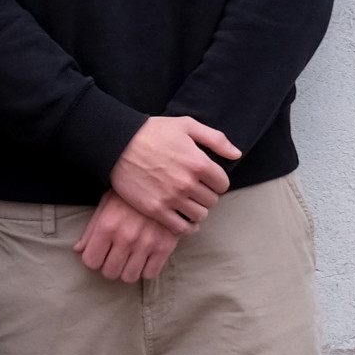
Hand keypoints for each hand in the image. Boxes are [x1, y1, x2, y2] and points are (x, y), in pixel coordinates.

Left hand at [75, 197, 189, 284]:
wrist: (166, 182)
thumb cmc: (131, 193)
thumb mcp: (106, 204)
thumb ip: (91, 229)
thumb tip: (78, 250)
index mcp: (107, 225)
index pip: (91, 261)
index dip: (94, 258)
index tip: (100, 253)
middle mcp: (125, 237)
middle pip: (109, 272)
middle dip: (110, 266)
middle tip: (116, 256)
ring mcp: (146, 243)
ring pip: (129, 277)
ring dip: (128, 270)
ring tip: (131, 259)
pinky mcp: (165, 247)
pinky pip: (150, 274)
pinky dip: (146, 269)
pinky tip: (146, 258)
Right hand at [109, 114, 240, 232]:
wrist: (118, 144)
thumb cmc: (153, 132)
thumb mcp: (187, 125)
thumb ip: (215, 139)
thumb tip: (236, 154)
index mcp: (198, 163)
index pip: (223, 184)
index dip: (216, 182)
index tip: (207, 179)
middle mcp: (187, 183)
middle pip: (212, 201)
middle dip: (206, 195)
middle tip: (196, 190)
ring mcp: (171, 198)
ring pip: (199, 215)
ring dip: (197, 210)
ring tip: (189, 203)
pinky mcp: (155, 210)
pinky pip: (181, 228)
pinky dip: (186, 226)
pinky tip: (183, 219)